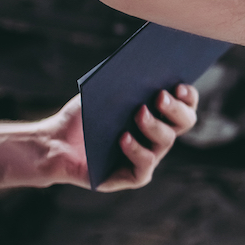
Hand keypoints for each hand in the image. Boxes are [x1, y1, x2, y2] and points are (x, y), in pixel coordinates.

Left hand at [45, 85, 199, 191]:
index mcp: (160, 113)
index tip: (179, 86)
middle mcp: (159, 135)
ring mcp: (149, 156)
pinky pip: (145, 163)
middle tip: (160, 97)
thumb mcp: (106, 92)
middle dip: (176, 109)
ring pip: (166, 141)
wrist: (56, 142)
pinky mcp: (134, 176)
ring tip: (139, 113)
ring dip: (154, 125)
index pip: (186, 104)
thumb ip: (129, 82)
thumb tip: (148, 68)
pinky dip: (136, 149)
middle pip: (185, 122)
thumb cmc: (84, 115)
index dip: (188, 96)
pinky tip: (123, 138)